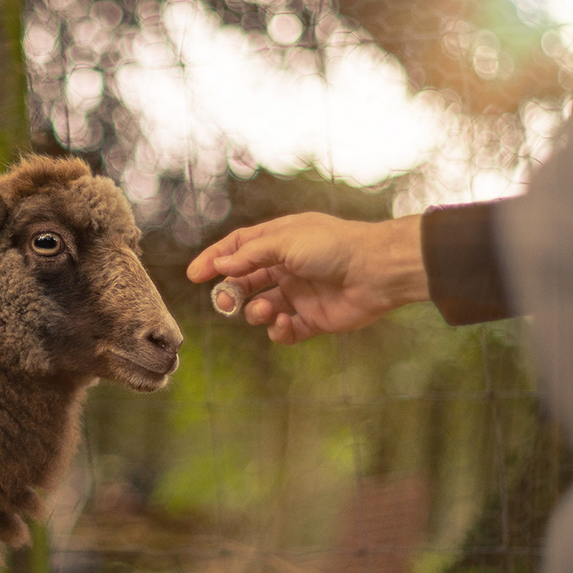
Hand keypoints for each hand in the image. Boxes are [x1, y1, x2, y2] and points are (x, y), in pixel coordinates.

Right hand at [185, 212, 428, 343]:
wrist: (378, 271)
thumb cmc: (334, 247)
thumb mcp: (285, 241)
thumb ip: (250, 255)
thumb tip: (222, 265)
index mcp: (281, 241)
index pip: (239, 249)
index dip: (215, 260)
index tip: (195, 275)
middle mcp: (287, 267)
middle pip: (245, 281)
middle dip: (231, 291)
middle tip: (226, 300)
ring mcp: (299, 295)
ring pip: (261, 308)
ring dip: (256, 312)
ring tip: (266, 311)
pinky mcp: (312, 320)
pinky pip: (284, 331)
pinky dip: (278, 331)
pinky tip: (284, 324)